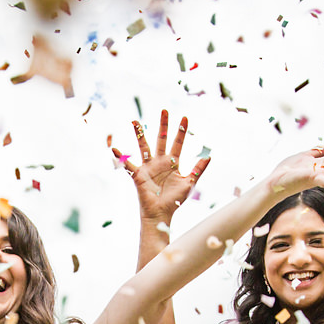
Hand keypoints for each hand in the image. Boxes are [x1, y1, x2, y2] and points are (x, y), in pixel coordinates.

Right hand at [112, 110, 210, 225]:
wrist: (161, 214)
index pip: (178, 143)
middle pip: (161, 139)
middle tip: (164, 110)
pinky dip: (121, 157)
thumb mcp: (190, 183)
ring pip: (144, 146)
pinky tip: (114, 149)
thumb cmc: (175, 201)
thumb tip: (209, 156)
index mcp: (172, 163)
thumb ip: (198, 169)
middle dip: (163, 125)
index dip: (181, 131)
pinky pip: (128, 164)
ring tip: (134, 121)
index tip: (184, 117)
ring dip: (139, 134)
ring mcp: (148, 167)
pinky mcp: (138, 175)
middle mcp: (160, 162)